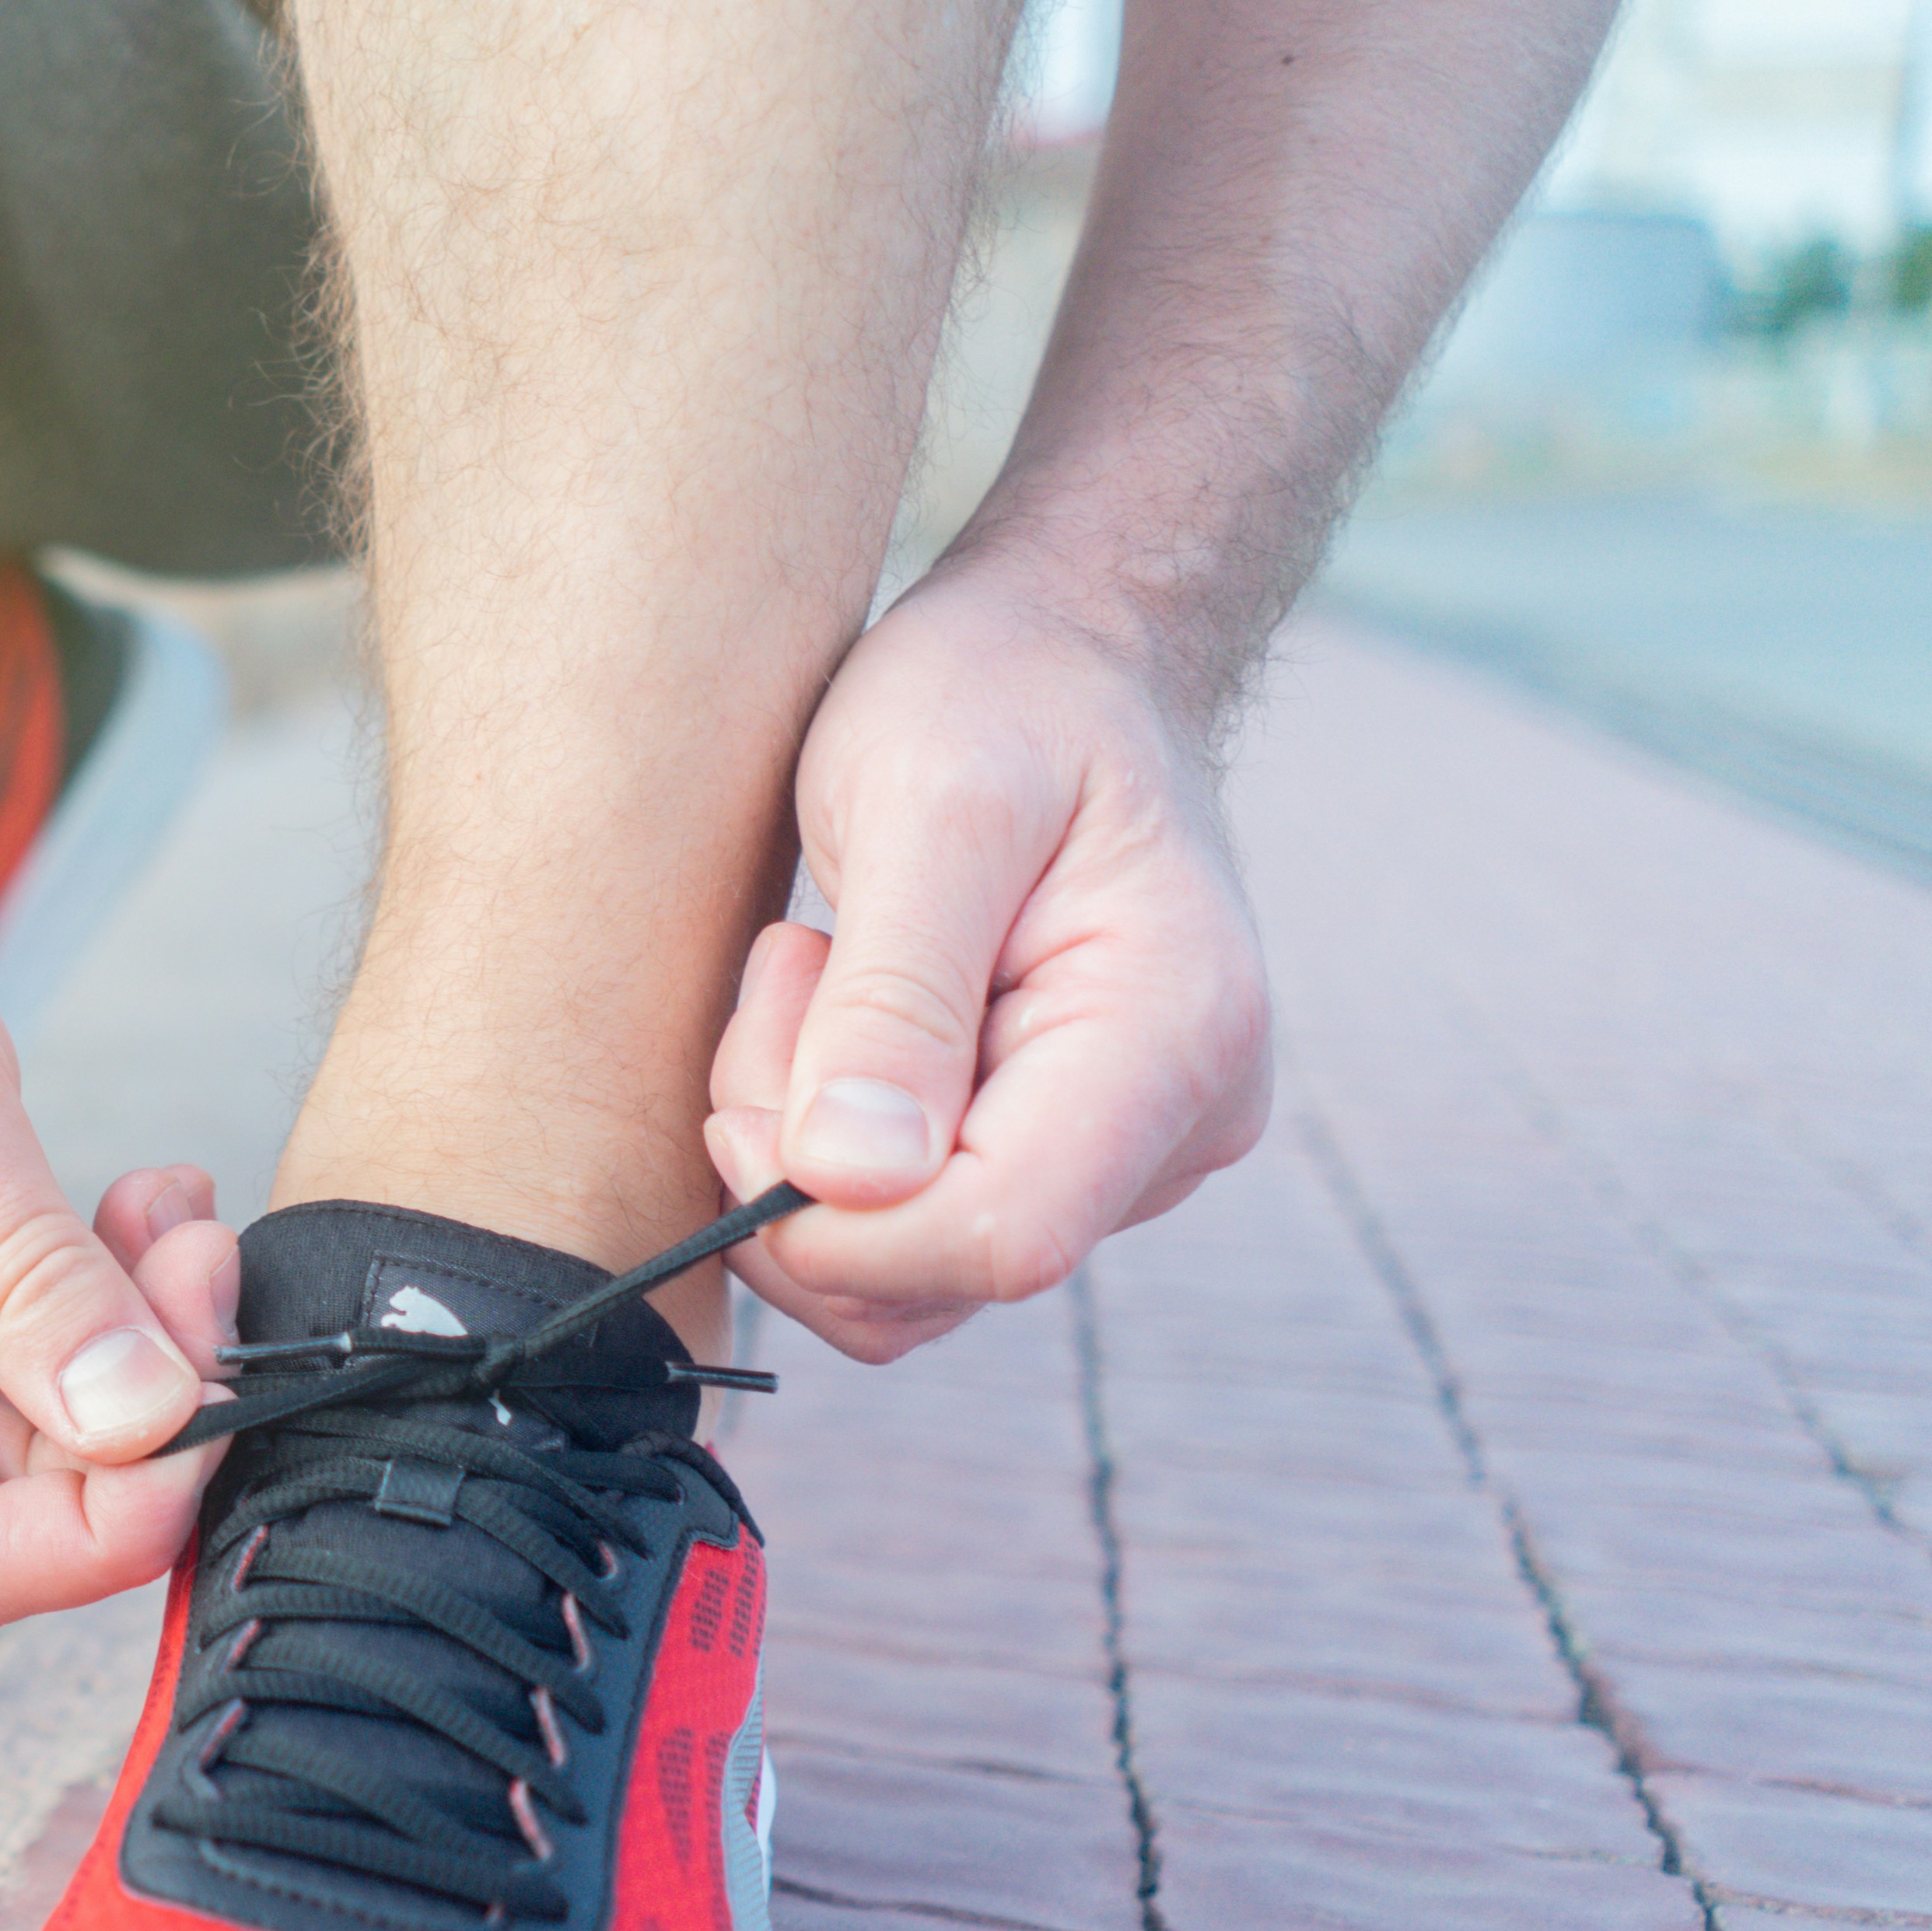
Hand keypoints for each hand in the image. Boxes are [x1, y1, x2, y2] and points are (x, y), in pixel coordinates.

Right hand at [0, 773, 242, 1635]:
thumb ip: (34, 1277)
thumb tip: (148, 1423)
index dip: (109, 1522)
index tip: (213, 1394)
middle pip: (10, 1515)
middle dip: (140, 1409)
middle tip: (202, 1255)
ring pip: (34, 1450)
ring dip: (133, 1348)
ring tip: (170, 1213)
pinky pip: (18, 1377)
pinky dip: (97, 1310)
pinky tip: (133, 1213)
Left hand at [703, 563, 1271, 1360]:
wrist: (1059, 658)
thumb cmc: (1000, 695)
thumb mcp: (926, 802)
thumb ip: (893, 1000)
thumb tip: (851, 1182)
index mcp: (1176, 1035)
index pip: (998, 1238)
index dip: (834, 1218)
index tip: (754, 1081)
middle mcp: (1176, 1124)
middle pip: (937, 1270)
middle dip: (799, 1165)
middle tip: (786, 975)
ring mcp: (1121, 1153)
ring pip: (905, 1272)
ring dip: (802, 1153)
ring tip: (816, 974)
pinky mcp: (1055, 1153)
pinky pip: (907, 1231)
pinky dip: (828, 1150)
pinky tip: (834, 1020)